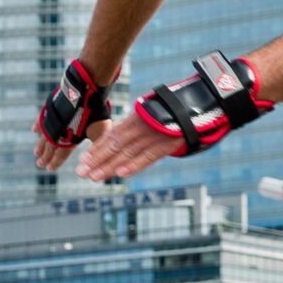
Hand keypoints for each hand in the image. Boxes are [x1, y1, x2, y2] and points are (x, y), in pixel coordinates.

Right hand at [33, 59, 111, 170]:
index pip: (61, 154)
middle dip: (46, 156)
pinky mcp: (50, 107)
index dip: (55, 162)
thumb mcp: (100, 130)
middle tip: (40, 164)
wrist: (84, 87)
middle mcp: (58, 131)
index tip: (49, 169)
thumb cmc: (95, 110)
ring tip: (36, 153)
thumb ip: (99, 144)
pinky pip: (42, 119)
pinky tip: (34, 131)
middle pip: (50, 147)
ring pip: (44, 135)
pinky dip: (38, 125)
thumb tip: (105, 160)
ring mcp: (52, 119)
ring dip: (40, 145)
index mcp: (69, 139)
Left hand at [75, 112, 195, 181]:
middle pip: (115, 145)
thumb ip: (138, 127)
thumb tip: (122, 143)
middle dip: (97, 160)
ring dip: (110, 166)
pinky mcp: (168, 141)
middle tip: (82, 173)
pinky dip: (135, 164)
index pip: (112, 135)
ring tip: (95, 177)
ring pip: (128, 152)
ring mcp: (154, 133)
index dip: (97, 149)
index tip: (83, 161)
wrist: (201, 105)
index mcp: (136, 118)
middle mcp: (142, 125)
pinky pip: (149, 155)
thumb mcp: (152, 116)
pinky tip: (121, 173)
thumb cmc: (175, 113)